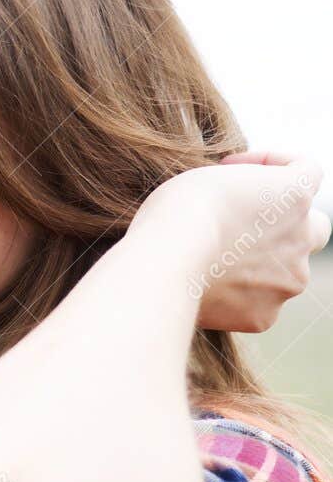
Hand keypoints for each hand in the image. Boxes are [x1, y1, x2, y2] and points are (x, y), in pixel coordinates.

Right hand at [130, 150, 329, 331]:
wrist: (167, 263)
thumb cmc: (180, 211)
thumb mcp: (212, 179)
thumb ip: (239, 193)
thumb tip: (238, 215)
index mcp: (295, 195)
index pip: (307, 170)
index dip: (272, 166)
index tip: (234, 169)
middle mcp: (303, 239)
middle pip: (313, 230)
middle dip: (287, 228)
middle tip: (246, 227)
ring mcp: (288, 282)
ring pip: (283, 274)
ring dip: (258, 267)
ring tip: (212, 264)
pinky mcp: (264, 316)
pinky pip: (256, 305)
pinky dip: (235, 298)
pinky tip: (204, 288)